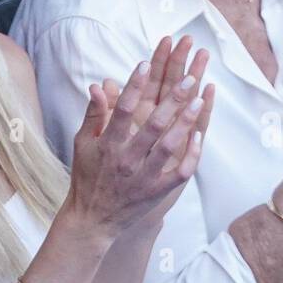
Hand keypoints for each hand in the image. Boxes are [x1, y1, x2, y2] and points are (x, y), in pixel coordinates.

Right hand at [67, 36, 214, 237]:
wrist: (92, 221)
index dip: (134, 85)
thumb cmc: (87, 178)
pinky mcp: (157, 192)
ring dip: (185, 122)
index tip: (146, 62)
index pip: (122, 109)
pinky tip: (199, 135)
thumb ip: (93, 114)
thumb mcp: (83, 145)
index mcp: (107, 145)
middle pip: (151, 125)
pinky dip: (191, 155)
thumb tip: (98, 85)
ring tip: (199, 99)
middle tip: (188, 77)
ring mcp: (143, 176)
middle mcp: (125, 159)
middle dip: (171, 99)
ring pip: (168, 146)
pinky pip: (179, 173)